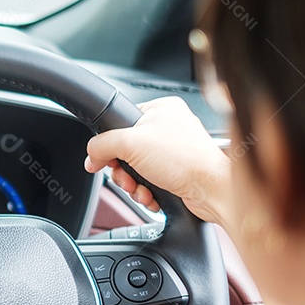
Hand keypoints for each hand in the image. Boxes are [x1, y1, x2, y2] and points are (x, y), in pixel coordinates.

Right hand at [84, 97, 231, 224]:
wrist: (212, 190)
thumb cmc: (185, 160)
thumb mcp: (130, 143)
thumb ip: (101, 145)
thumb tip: (91, 157)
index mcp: (161, 110)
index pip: (121, 123)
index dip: (111, 144)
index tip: (109, 158)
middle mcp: (168, 129)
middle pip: (125, 151)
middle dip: (122, 171)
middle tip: (128, 176)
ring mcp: (173, 152)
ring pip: (135, 170)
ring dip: (133, 184)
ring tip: (142, 189)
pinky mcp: (176, 173)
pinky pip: (148, 182)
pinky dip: (146, 192)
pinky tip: (152, 194)